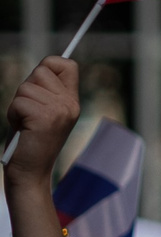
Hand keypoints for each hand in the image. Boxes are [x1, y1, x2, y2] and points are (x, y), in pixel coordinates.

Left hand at [4, 56, 78, 180]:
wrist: (31, 171)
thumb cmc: (31, 139)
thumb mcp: (42, 110)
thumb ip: (45, 90)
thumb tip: (43, 68)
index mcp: (72, 101)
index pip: (66, 64)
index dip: (49, 65)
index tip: (40, 85)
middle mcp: (70, 105)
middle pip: (41, 71)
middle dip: (27, 88)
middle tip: (30, 112)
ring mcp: (60, 111)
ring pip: (26, 87)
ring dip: (18, 104)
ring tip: (26, 123)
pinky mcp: (45, 119)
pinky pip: (19, 102)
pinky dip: (13, 114)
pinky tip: (23, 129)